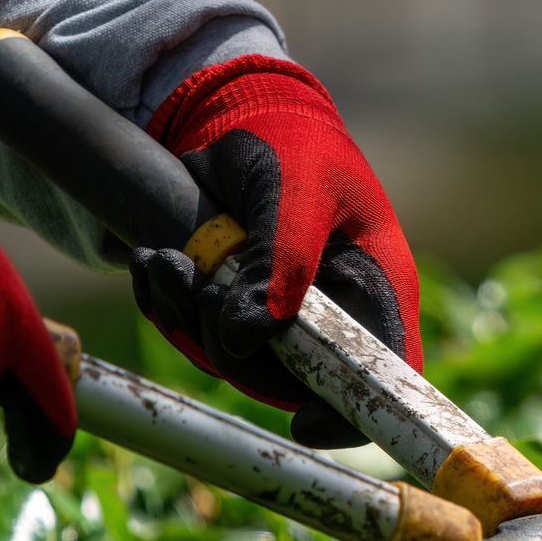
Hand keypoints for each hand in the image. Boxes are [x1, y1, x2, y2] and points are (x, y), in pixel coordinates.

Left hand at [130, 55, 420, 448]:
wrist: (245, 117)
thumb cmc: (296, 147)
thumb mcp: (297, 190)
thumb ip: (281, 259)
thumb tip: (245, 336)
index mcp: (377, 294)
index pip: (384, 378)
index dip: (352, 413)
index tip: (304, 423)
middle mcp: (333, 320)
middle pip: (290, 383)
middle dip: (229, 347)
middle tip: (194, 284)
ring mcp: (282, 322)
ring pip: (233, 362)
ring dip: (185, 318)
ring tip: (165, 261)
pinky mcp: (236, 312)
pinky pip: (195, 336)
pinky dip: (166, 303)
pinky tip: (157, 261)